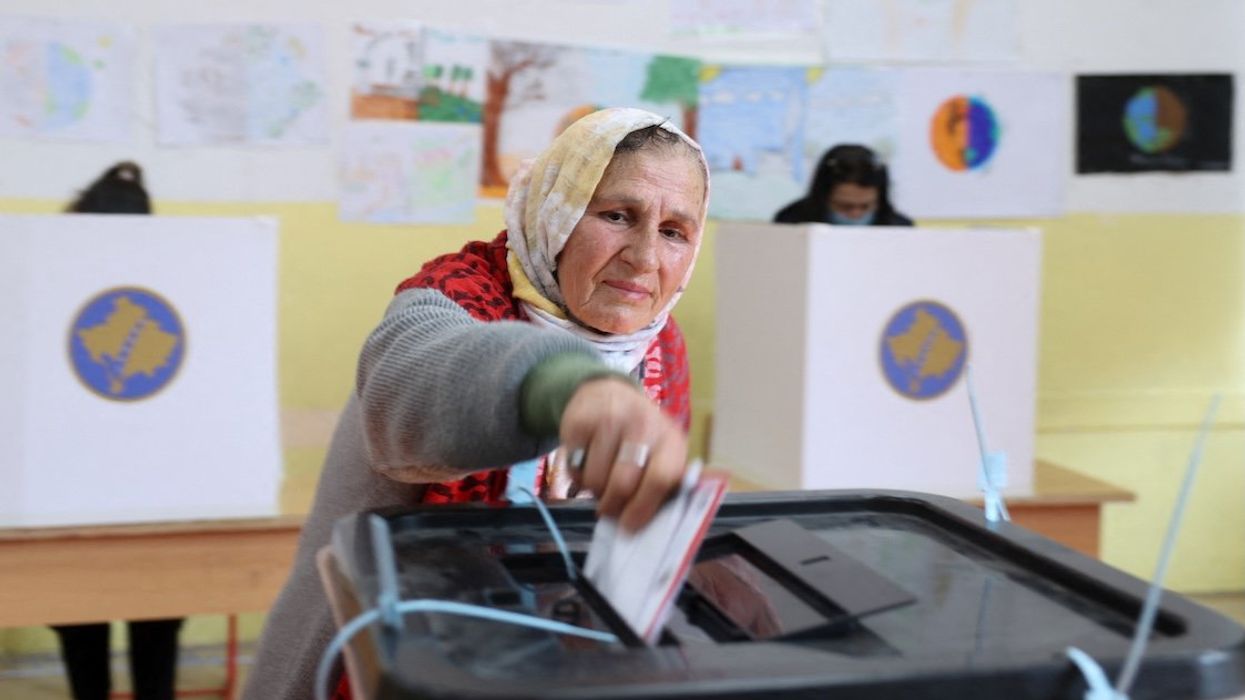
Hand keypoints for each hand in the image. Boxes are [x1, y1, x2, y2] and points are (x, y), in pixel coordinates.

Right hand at [559, 377, 688, 531]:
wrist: (607, 394)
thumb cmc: (639, 437)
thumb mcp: (660, 454)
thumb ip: (661, 487)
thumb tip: (647, 527)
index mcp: (671, 439)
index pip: (662, 478)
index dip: (643, 507)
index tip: (629, 526)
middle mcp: (643, 424)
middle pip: (623, 483)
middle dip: (613, 505)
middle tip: (609, 510)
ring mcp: (610, 419)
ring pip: (595, 480)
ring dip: (594, 490)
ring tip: (601, 478)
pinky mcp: (579, 420)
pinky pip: (573, 468)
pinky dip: (577, 475)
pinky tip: (587, 461)